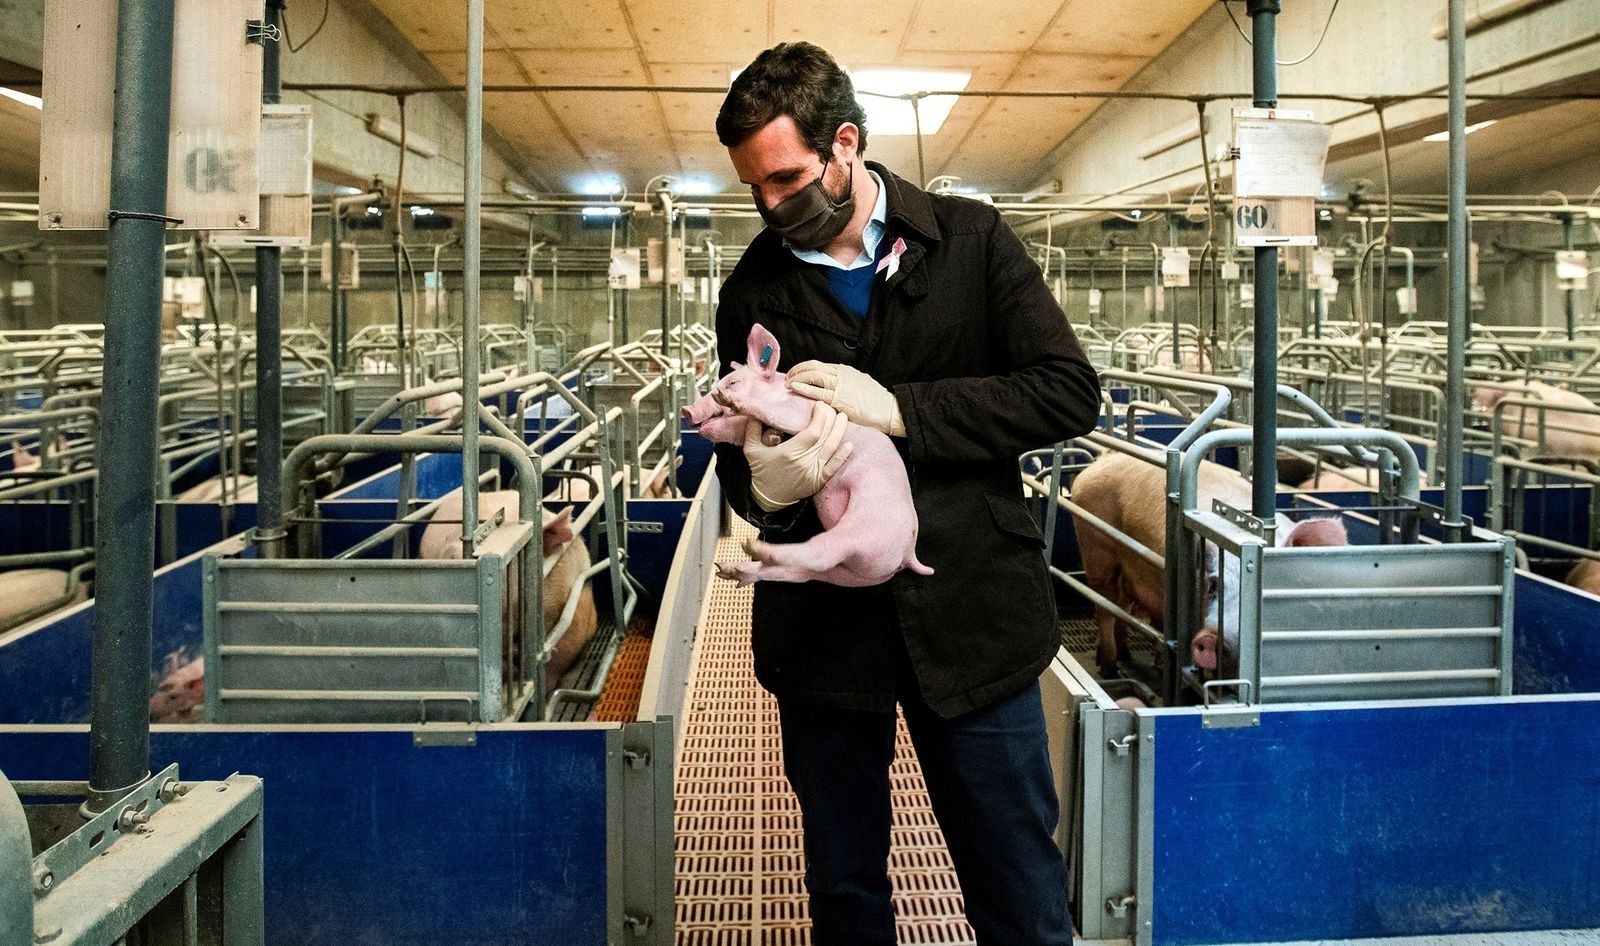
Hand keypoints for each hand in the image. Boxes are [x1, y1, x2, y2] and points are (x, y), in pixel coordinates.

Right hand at [743, 400, 854, 510]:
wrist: (769, 498)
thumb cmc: (761, 471)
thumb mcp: (751, 449)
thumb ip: (753, 428)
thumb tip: (756, 410)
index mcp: (789, 452)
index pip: (813, 431)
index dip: (820, 417)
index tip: (819, 405)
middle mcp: (804, 462)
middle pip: (825, 437)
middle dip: (831, 419)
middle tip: (831, 407)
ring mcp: (813, 472)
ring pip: (831, 448)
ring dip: (839, 431)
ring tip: (842, 417)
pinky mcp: (819, 480)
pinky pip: (834, 466)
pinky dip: (842, 455)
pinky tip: (849, 443)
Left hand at [787, 361, 905, 436]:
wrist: (889, 410)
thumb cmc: (876, 401)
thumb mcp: (860, 383)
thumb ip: (846, 381)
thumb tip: (833, 385)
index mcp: (845, 370)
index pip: (819, 365)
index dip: (804, 368)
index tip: (796, 374)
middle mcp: (841, 374)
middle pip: (812, 366)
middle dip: (797, 370)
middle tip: (788, 378)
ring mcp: (840, 385)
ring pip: (812, 375)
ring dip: (797, 378)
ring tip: (788, 384)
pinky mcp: (839, 399)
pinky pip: (816, 391)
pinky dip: (803, 388)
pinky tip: (794, 388)